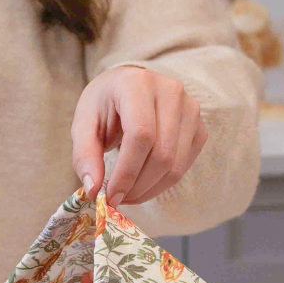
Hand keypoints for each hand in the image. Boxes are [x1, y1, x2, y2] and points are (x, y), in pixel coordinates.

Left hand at [71, 65, 206, 207]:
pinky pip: (184, 167)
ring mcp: (191, 110)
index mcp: (137, 84)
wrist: (130, 87)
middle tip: (117, 199)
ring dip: (149, 190)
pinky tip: (143, 184)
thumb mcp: (84, 123)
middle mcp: (171, 92)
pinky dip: (162, 184)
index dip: (126, 172)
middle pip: (161, 154)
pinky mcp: (200, 128)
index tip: (110, 195)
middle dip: (137, 186)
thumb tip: (93, 189)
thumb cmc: (105, 104)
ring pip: (175, 166)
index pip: (141, 135)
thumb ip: (84, 154)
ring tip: (127, 194)